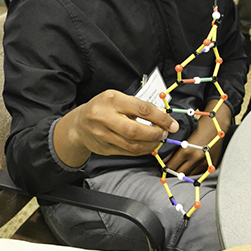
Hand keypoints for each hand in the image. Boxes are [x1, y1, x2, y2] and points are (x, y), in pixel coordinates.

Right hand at [54, 90, 178, 166]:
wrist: (79, 124)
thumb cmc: (102, 108)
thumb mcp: (117, 98)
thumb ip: (137, 106)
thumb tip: (162, 116)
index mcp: (112, 100)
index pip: (141, 109)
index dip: (160, 118)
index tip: (171, 123)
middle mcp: (105, 118)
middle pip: (135, 131)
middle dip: (155, 134)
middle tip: (165, 133)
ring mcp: (103, 135)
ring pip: (133, 145)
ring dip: (151, 144)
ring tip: (159, 139)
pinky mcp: (105, 148)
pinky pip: (128, 152)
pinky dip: (142, 150)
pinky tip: (148, 145)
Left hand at [165, 100, 231, 175]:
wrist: (216, 125)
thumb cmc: (199, 127)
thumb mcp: (183, 136)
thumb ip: (173, 149)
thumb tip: (164, 159)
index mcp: (187, 151)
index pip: (171, 166)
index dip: (165, 168)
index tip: (162, 169)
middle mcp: (196, 158)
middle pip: (179, 173)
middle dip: (172, 173)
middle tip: (168, 170)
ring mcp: (204, 163)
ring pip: (188, 175)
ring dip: (182, 173)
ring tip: (177, 169)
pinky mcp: (210, 164)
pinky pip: (198, 173)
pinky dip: (192, 171)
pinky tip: (188, 166)